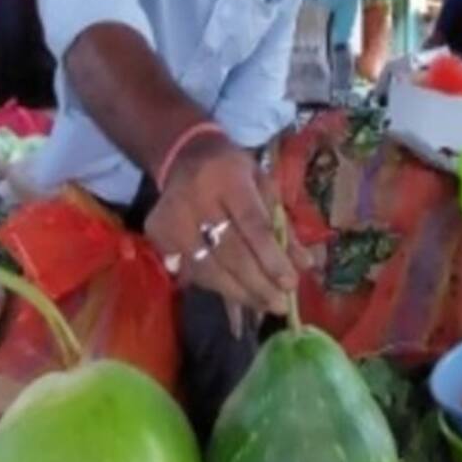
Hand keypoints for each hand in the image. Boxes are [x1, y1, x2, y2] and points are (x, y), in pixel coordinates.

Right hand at [144, 134, 309, 313]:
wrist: (183, 155)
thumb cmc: (233, 172)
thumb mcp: (264, 185)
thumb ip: (283, 224)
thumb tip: (304, 265)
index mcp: (229, 179)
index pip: (253, 225)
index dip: (272, 259)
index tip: (290, 283)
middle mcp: (197, 198)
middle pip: (231, 252)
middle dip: (258, 284)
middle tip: (280, 304)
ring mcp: (173, 218)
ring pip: (208, 268)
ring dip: (239, 292)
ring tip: (263, 305)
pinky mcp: (157, 233)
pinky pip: (189, 270)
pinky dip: (215, 286)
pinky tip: (236, 294)